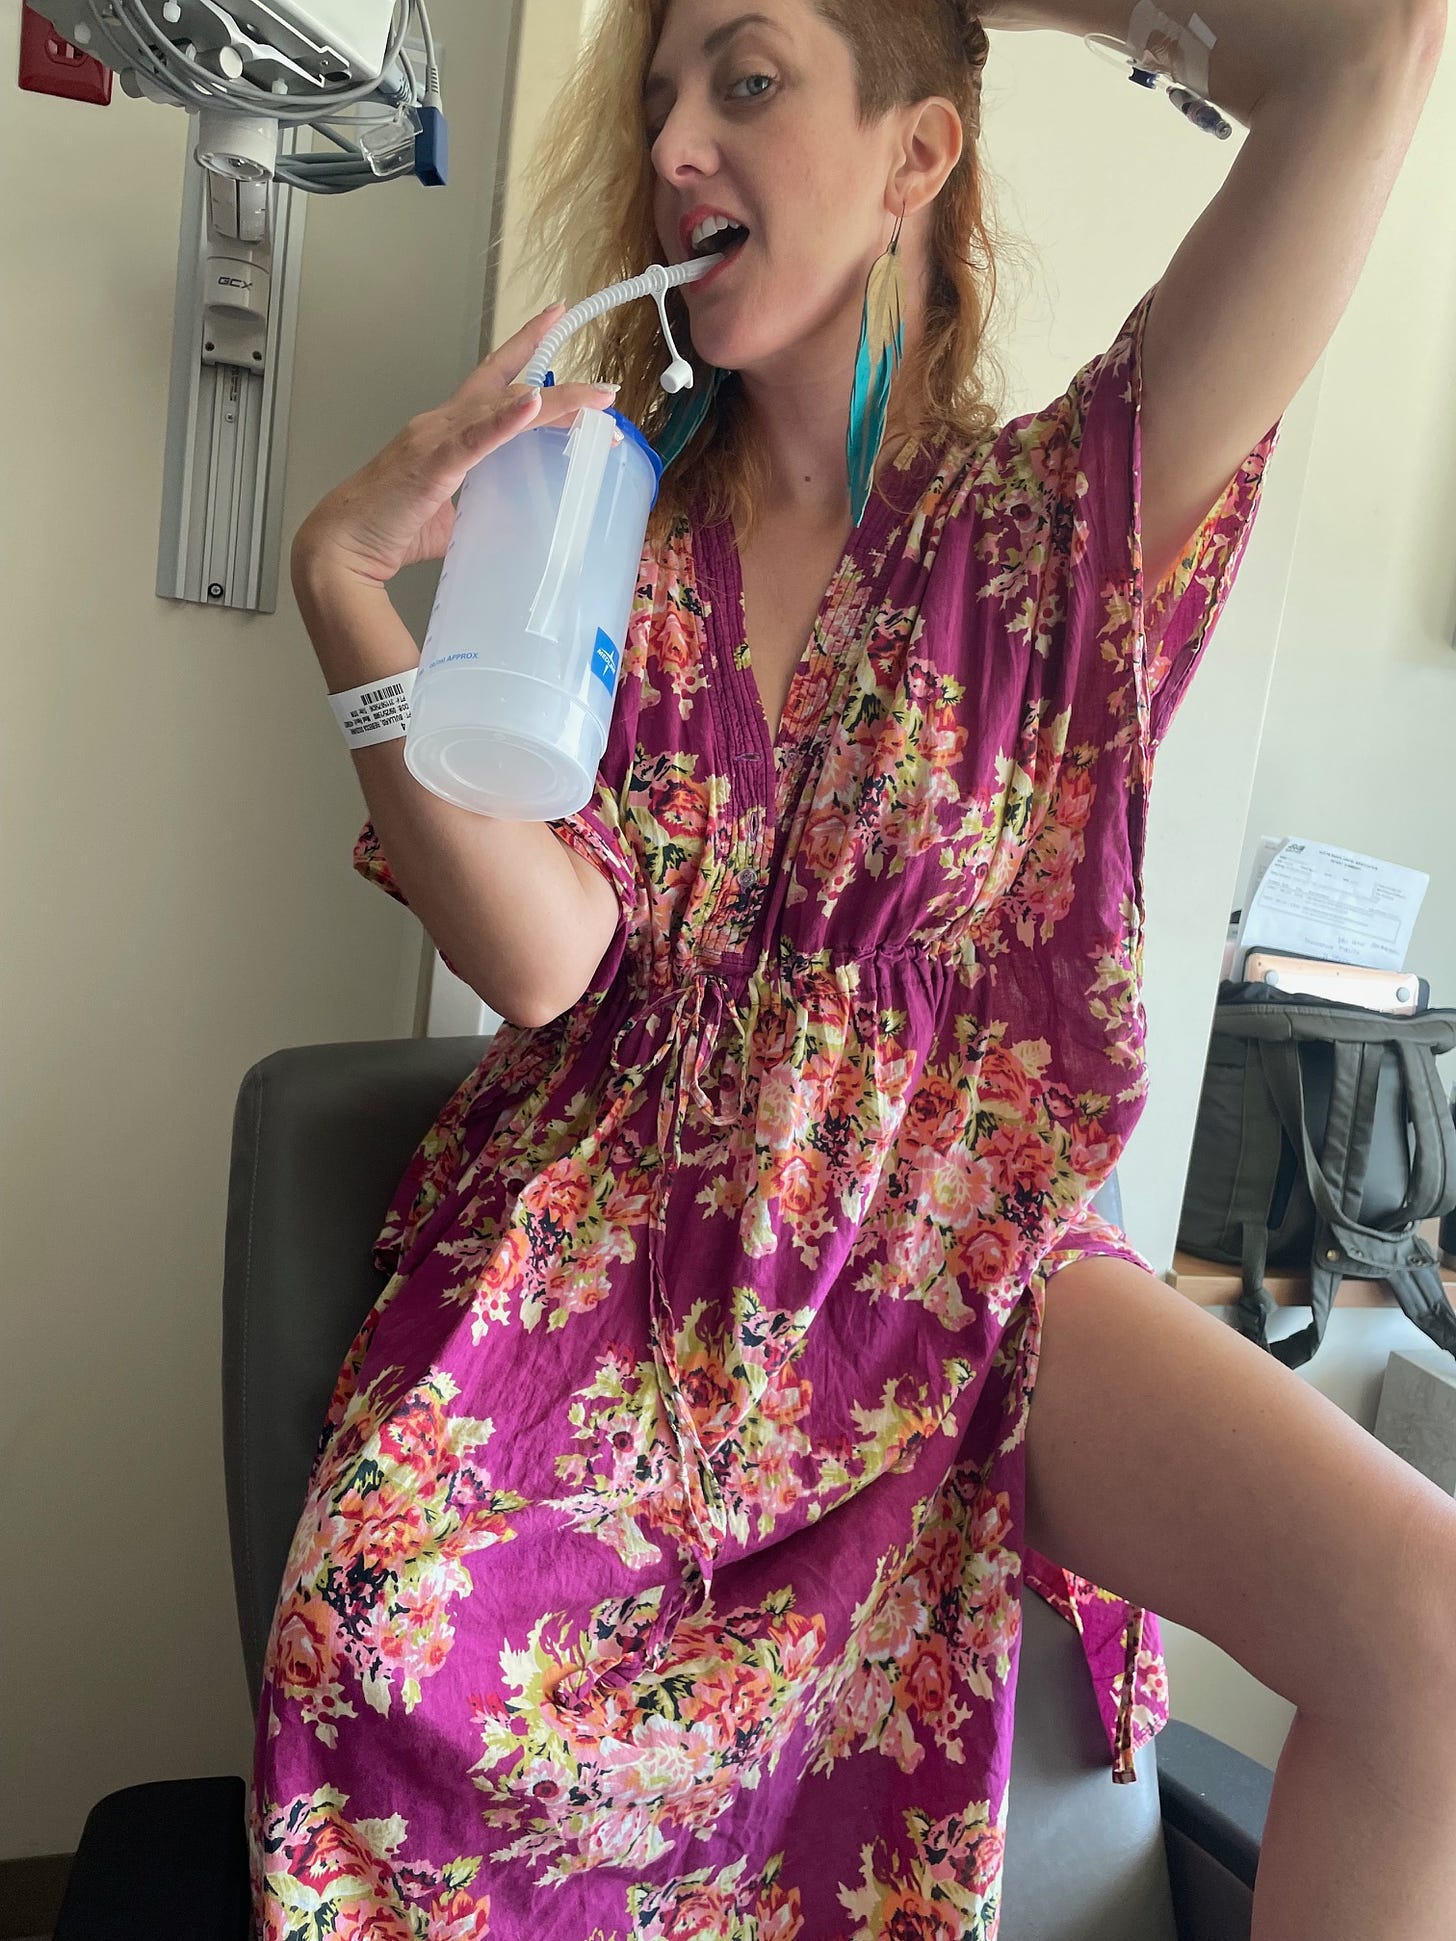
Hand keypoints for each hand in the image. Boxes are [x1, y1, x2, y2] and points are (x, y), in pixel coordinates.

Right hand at [290, 302, 617, 594]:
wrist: (341, 548)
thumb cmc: (384, 531)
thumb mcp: (446, 520)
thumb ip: (476, 510)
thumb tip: (503, 522)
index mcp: (444, 433)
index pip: (492, 383)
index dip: (525, 351)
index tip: (556, 322)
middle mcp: (439, 424)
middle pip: (508, 388)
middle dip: (559, 384)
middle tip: (605, 389)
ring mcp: (434, 439)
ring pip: (502, 407)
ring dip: (553, 401)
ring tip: (595, 400)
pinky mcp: (431, 464)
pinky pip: (475, 437)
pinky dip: (506, 420)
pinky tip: (533, 404)